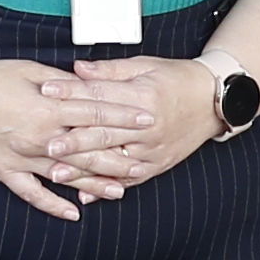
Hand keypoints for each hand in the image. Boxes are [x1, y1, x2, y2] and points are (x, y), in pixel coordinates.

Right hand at [0, 54, 163, 222]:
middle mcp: (40, 137)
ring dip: (94, 184)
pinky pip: (32, 194)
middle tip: (143, 165)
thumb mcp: (31, 70)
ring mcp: (23, 157)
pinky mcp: (6, 170)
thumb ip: (62, 83)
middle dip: (118, 158)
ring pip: (67, 176)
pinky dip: (53, 205)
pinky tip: (73, 213)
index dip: (124, 118)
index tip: (147, 120)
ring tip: (119, 192)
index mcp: (49, 108)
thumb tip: (88, 87)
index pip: (96, 114)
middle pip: (88, 151)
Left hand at [46, 54, 221, 201]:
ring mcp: (153, 150)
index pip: (100, 95)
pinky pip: (128, 180)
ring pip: (112, 161)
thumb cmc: (177, 80)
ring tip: (56, 173)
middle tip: (45, 144)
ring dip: (83, 169)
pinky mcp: (156, 165)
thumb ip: (109, 71)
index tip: (46, 91)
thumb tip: (77, 69)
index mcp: (144, 96)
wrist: (214, 101)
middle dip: (72, 140)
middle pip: (104, 133)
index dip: (71, 92)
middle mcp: (148, 126)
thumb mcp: (145, 66)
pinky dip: (106, 187)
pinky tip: (85, 194)